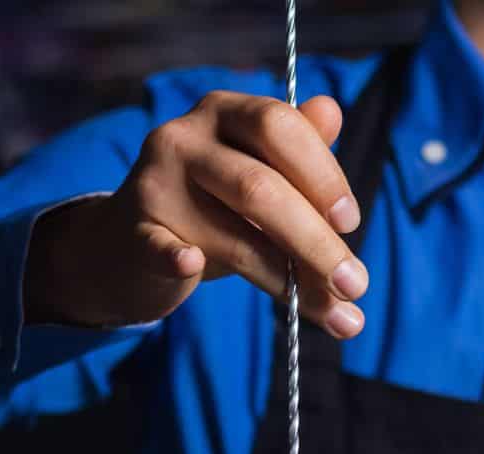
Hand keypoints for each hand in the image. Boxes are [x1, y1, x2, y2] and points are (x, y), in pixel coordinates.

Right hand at [24, 91, 368, 336]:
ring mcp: (154, 185)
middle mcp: (185, 138)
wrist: (128, 242)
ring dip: (288, 278)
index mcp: (224, 112)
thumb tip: (334, 110)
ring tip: (335, 313)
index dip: (323, 174)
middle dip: (316, 241)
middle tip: (355, 283)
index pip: (279, 127)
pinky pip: (159, 246)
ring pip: (232, 232)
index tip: (352, 223)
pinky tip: (191, 264)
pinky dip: (176, 256)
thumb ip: (297, 148)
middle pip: (260, 186)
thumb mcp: (256, 169)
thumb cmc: (208, 204)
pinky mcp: (135, 232)